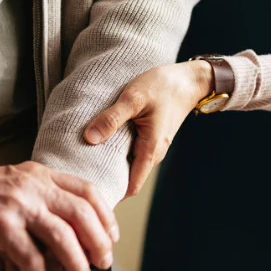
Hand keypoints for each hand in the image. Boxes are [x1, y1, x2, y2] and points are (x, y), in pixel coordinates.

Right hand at [0, 162, 117, 270]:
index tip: (111, 238)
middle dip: (99, 244)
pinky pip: (31, 257)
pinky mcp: (0, 226)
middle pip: (82, 214)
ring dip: (76, 266)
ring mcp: (18, 205)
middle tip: (102, 264)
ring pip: (63, 238)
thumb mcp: (16, 183)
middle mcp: (34, 186)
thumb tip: (71, 218)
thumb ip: (42, 193)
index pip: (87, 191)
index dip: (106, 217)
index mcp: (41, 175)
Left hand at [84, 61, 213, 197]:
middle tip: (81, 176)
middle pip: (127, 178)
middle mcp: (152, 153)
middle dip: (107, 179)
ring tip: (86, 161)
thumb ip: (111, 118)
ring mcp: (152, 146)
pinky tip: (100, 144)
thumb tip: (89, 138)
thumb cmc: (163, 86)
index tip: (91, 191)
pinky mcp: (149, 137)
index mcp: (150, 150)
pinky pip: (131, 152)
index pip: (131, 187)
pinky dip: (116, 152)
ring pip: (129, 165)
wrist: (188, 79)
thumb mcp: (133, 98)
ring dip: (111, 164)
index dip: (112, 192)